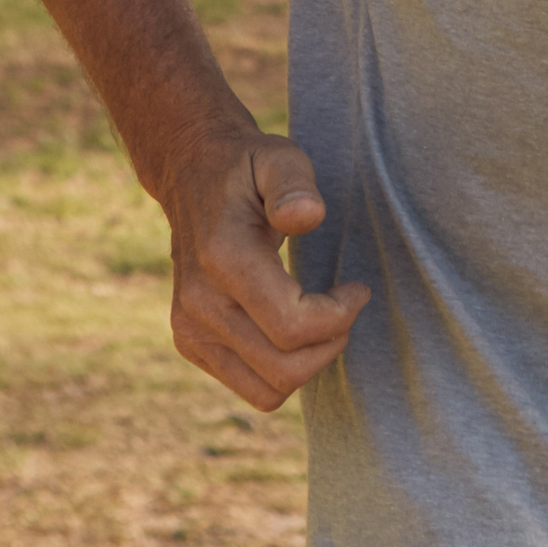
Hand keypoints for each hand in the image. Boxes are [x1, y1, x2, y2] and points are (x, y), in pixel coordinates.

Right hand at [157, 134, 369, 413]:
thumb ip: (294, 184)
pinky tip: (293, 328)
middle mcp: (199, 303)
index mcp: (223, 259)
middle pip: (285, 369)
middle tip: (344, 306)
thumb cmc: (247, 169)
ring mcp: (190, 329)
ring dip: (309, 364)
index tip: (357, 288)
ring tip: (321, 320)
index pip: (292, 327)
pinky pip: (251, 388)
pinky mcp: (190, 344)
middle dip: (330, 344)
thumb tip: (307, 216)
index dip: (341, 316)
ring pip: (268, 390)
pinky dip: (283, 371)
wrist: (191, 176)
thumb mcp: (278, 157)